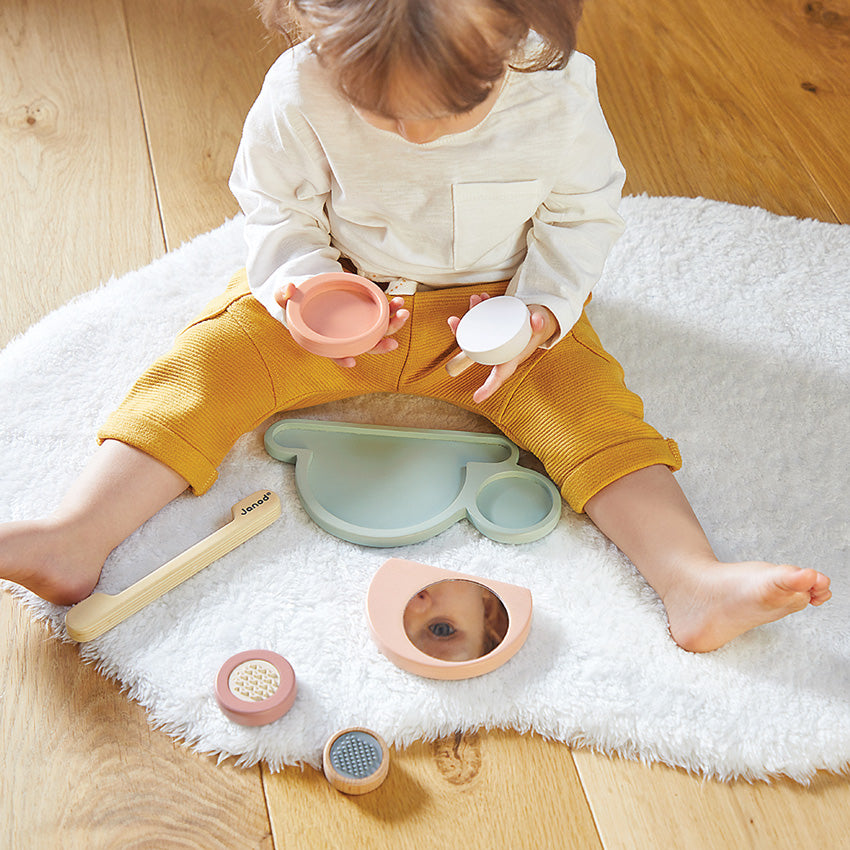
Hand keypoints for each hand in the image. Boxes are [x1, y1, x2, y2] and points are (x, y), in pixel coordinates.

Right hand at [275, 283, 409, 366]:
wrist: (307, 288)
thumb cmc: (296, 299)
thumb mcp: (284, 296)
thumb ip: (282, 294)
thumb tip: (289, 288)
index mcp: (324, 339)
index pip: (333, 353)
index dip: (342, 359)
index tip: (353, 361)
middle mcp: (343, 336)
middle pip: (363, 346)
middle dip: (379, 346)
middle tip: (393, 343)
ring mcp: (356, 326)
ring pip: (377, 331)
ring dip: (393, 325)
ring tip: (403, 313)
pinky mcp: (364, 312)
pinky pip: (380, 315)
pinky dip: (390, 310)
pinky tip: (398, 302)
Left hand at [447, 293, 558, 403]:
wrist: (543, 319)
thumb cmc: (541, 328)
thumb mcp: (543, 325)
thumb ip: (541, 323)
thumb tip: (537, 320)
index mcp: (511, 358)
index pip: (499, 375)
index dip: (489, 387)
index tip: (477, 398)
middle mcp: (499, 350)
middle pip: (476, 348)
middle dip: (462, 334)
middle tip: (454, 321)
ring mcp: (494, 339)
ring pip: (476, 332)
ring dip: (470, 315)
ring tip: (474, 300)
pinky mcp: (493, 327)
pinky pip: (482, 320)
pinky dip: (480, 307)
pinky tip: (479, 297)